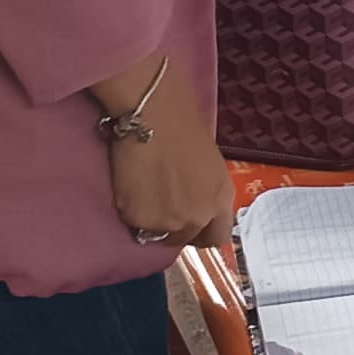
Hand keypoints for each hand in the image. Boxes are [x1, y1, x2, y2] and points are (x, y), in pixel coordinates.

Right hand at [102, 66, 236, 248]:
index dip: (202, 233)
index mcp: (221, 201)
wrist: (154, 116)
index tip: (191, 226)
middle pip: (185, 238)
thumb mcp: (211, 167)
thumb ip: (208, 194)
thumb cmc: (184, 129)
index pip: (216, 238)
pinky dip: (132, 210)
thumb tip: (196, 206)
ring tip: (146, 192)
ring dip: (153, 220)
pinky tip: (133, 186)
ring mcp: (167, 221)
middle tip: (162, 205)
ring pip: (157, 233)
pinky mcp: (138, 219)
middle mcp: (198, 217)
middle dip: (175, 226)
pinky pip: (134, 223)